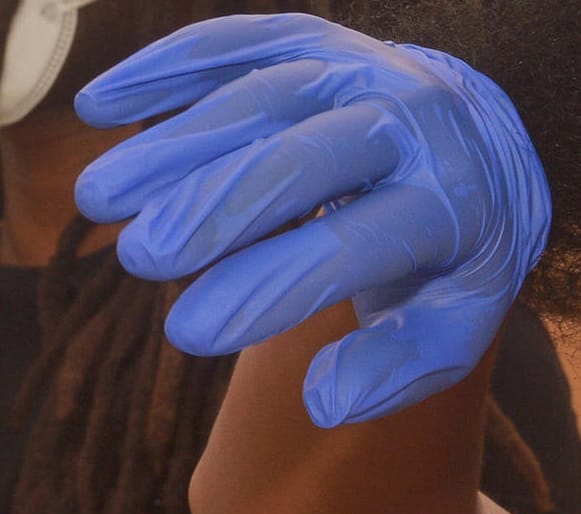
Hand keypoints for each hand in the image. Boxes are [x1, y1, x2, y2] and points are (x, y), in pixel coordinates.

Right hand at [74, 13, 549, 426]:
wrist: (481, 153)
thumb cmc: (450, 259)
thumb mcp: (452, 325)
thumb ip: (396, 369)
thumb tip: (325, 405)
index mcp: (453, 204)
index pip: (354, 248)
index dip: (269, 288)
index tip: (190, 335)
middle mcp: (414, 124)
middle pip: (305, 159)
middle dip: (215, 207)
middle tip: (141, 259)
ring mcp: (364, 70)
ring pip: (262, 95)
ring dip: (174, 142)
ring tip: (100, 199)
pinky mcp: (315, 41)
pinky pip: (239, 42)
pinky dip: (168, 67)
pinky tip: (102, 107)